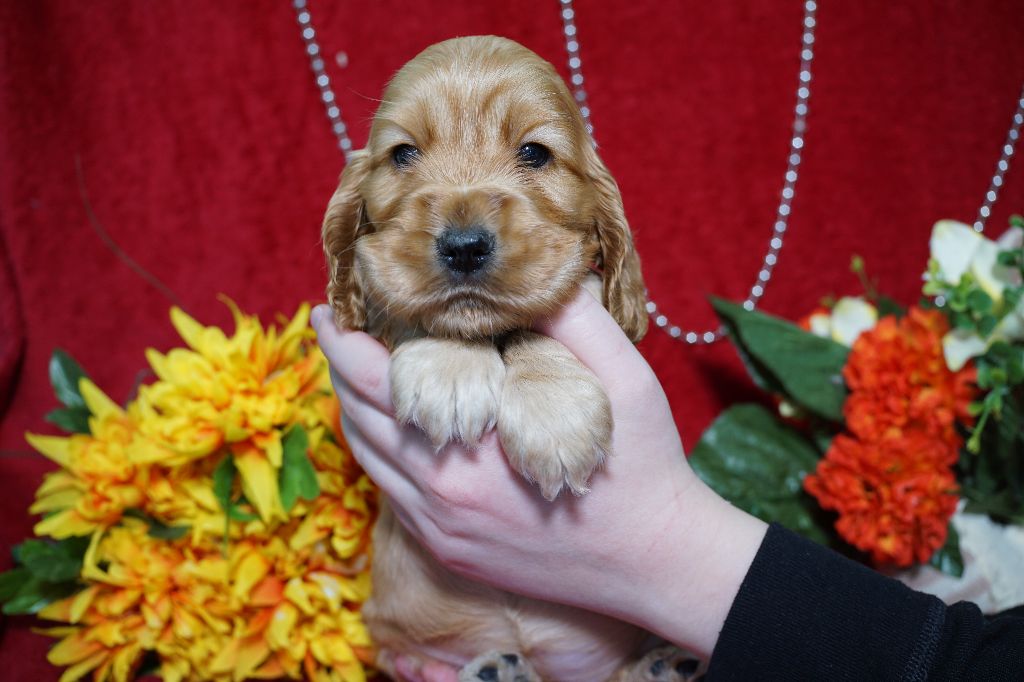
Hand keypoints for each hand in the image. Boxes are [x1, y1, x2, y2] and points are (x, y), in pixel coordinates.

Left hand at [311, 289, 766, 657]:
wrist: (657, 562)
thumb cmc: (643, 467)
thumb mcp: (625, 380)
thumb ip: (575, 321)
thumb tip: (536, 275)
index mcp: (470, 446)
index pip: (375, 382)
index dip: (342, 341)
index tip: (329, 307)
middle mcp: (441, 493)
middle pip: (358, 419)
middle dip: (339, 368)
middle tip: (337, 329)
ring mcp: (441, 528)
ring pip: (369, 459)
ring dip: (353, 411)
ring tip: (356, 372)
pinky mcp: (450, 551)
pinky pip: (390, 495)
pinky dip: (379, 452)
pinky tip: (394, 429)